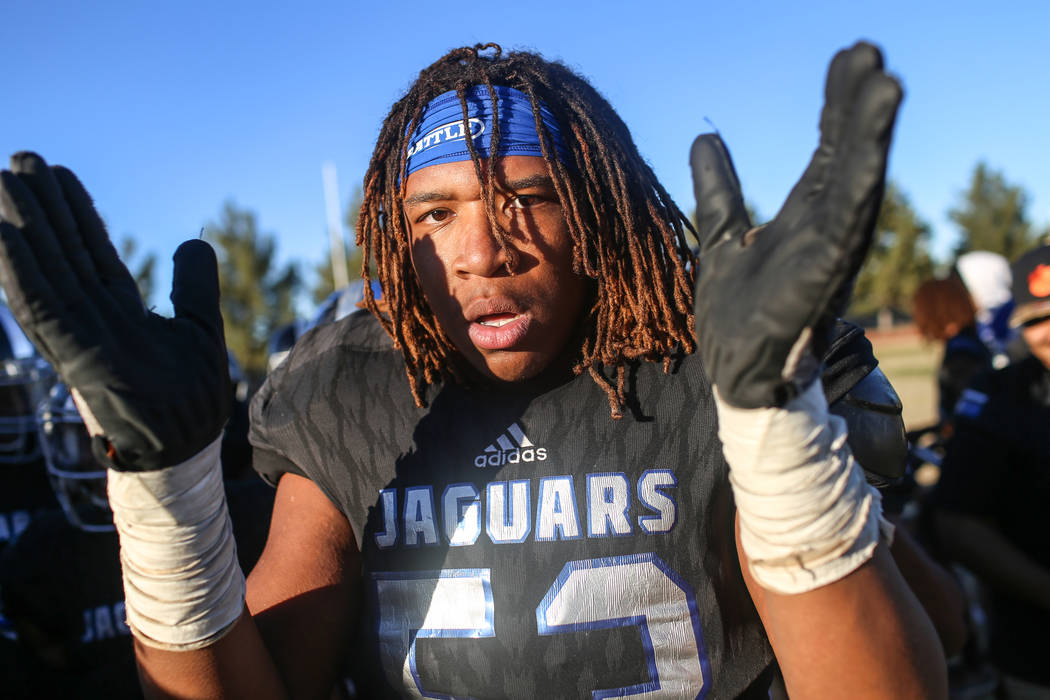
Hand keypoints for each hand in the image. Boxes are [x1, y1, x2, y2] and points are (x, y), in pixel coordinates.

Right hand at [0, 152, 229, 469]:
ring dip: (23, 227)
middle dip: (44, 207)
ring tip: (6, 181)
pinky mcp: (74, 355)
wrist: (187, 447)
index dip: (76, 212)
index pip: (92, 250)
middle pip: (63, 250)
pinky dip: (18, 271)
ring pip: (44, 269)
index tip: (60, 174)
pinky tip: (1, 234)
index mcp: (119, 309)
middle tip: (23, 159)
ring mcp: (79, 335)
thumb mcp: (201, 328)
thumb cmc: (193, 395)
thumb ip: (195, 285)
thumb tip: (194, 241)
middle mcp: (92, 317)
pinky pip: (38, 306)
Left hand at [690, 42, 901, 407]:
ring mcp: (829, 248)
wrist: (736, 374)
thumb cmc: (736, 314)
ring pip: (857, 181)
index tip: (850, 57)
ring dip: (871, 133)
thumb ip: (718, 190)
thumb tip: (705, 137)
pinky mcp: (823, 273)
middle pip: (848, 154)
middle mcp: (826, 226)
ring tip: (885, 81)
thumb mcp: (718, 237)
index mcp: (806, 215)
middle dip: (857, 105)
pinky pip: (847, 222)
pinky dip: (861, 183)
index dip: (838, 106)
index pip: (829, 149)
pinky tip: (870, 148)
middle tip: (868, 51)